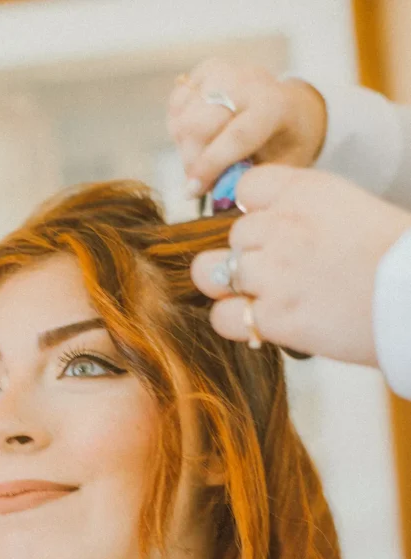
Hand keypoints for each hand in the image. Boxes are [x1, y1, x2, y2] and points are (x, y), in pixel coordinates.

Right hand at [167, 59, 327, 196]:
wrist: (291, 107)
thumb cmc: (285, 144)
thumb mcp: (281, 167)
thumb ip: (251, 179)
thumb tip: (219, 193)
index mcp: (273, 105)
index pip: (235, 136)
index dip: (210, 167)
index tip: (193, 192)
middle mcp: (247, 82)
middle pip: (199, 125)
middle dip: (192, 161)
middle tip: (198, 182)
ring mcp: (224, 72)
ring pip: (183, 117)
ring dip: (184, 148)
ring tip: (201, 160)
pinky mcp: (206, 70)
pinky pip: (176, 105)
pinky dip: (178, 129)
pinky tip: (195, 139)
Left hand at [190, 164, 410, 365]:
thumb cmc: (398, 260)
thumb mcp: (354, 211)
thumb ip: (308, 214)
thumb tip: (274, 225)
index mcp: (307, 191)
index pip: (248, 187)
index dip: (255, 211)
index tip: (272, 229)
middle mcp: (282, 227)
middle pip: (235, 236)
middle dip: (252, 255)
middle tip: (282, 274)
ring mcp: (273, 273)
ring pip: (215, 273)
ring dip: (237, 287)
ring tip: (267, 299)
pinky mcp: (274, 317)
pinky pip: (222, 316)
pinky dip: (233, 322)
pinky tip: (259, 323)